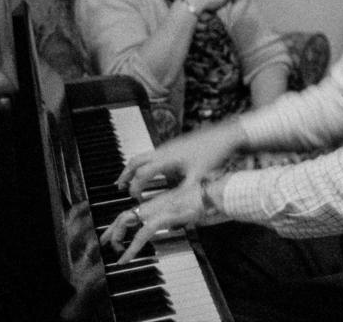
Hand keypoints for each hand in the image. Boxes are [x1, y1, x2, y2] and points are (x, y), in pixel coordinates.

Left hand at [98, 179, 205, 264]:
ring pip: (128, 220)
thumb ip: (180, 218)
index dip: (123, 222)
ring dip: (117, 238)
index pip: (137, 210)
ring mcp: (159, 208)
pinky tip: (127, 258)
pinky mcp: (165, 216)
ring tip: (116, 254)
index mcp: (163, 201)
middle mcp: (157, 203)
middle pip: (125, 214)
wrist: (219, 194)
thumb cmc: (211, 200)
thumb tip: (174, 226)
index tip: (116, 232)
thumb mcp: (192, 211)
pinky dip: (131, 247)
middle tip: (105, 243)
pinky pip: (142, 233)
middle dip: (112, 230)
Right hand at [116, 121, 244, 202]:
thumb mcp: (198, 176)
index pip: (141, 174)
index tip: (135, 199)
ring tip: (128, 180)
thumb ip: (184, 192)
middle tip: (119, 188)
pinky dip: (144, 164)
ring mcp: (167, 146)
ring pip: (142, 156)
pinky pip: (151, 154)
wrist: (223, 135)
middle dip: (125, 174)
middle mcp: (163, 151)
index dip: (135, 188)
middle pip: (135, 161)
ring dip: (133, 168)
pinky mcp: (173, 145)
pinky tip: (151, 172)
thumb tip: (176, 207)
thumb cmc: (212, 153)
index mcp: (166, 159)